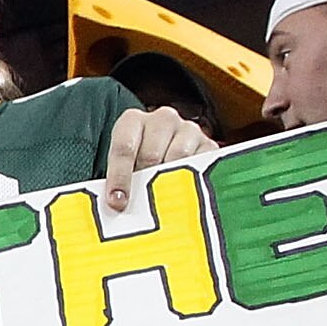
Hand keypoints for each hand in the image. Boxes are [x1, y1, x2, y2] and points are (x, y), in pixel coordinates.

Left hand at [102, 106, 216, 212]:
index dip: (120, 177)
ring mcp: (188, 129)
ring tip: (164, 202)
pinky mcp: (209, 145)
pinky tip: (185, 196)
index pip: (124, 147)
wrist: (167, 156)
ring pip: (178, 158)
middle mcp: (163, 119)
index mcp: (133, 120)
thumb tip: (119, 206)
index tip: (117, 202)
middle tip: (142, 206)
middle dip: (145, 183)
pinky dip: (193, 182)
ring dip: (169, 182)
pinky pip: (202, 164)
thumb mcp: (125, 169)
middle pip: (151, 155)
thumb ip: (119, 184)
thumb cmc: (139, 166)